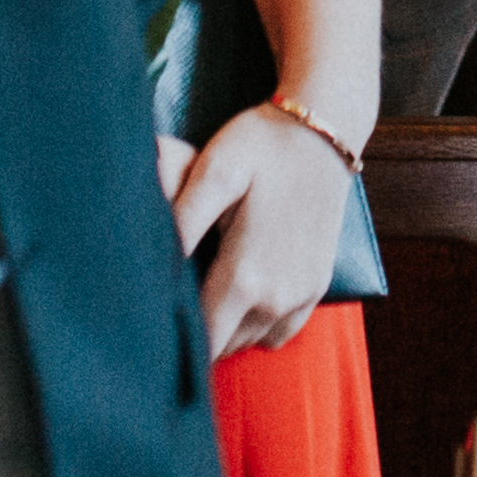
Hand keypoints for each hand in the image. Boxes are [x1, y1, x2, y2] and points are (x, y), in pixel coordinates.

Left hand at [171, 102, 359, 358]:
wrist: (325, 130)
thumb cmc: (261, 146)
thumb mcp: (213, 171)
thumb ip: (183, 222)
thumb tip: (153, 271)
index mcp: (245, 278)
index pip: (200, 340)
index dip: (172, 339)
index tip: (151, 326)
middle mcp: (276, 299)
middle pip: (222, 345)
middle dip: (195, 333)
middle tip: (170, 300)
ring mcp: (301, 295)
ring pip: (249, 340)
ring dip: (225, 329)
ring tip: (202, 295)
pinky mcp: (317, 286)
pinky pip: (280, 333)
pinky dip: (257, 326)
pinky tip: (241, 297)